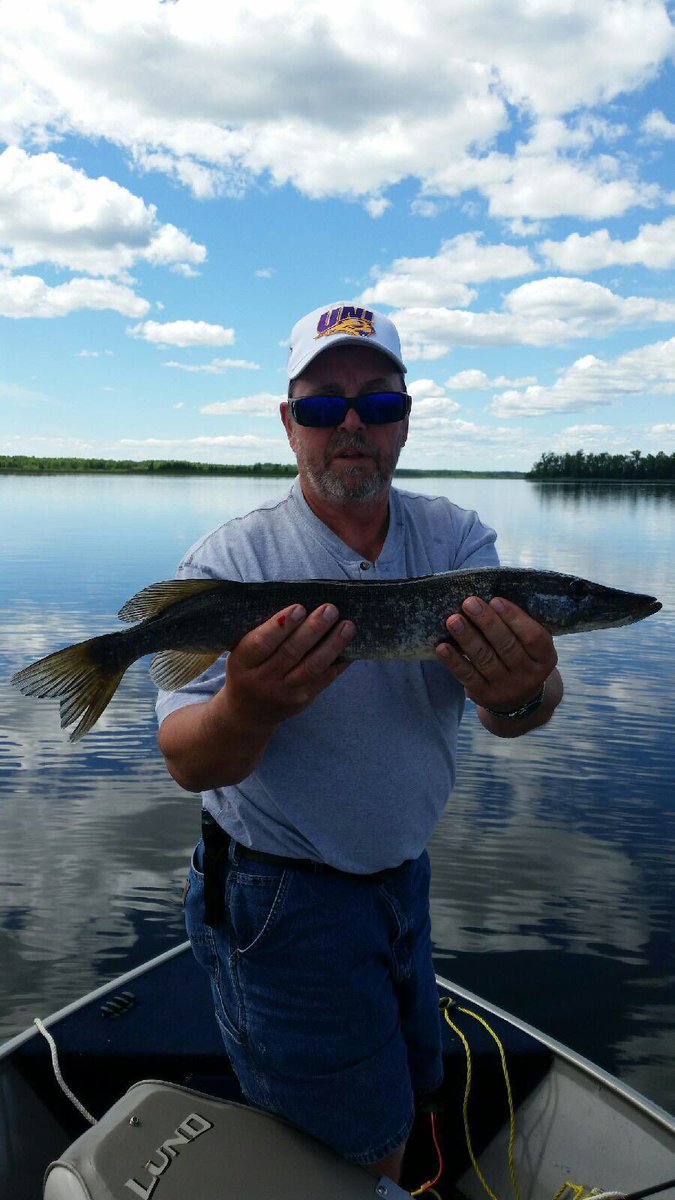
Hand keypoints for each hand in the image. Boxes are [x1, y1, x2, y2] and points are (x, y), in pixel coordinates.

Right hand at [224, 602, 355, 726]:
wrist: (249, 712)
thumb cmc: (248, 670)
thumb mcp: (243, 654)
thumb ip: (263, 634)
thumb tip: (302, 607)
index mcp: (243, 663)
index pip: (262, 643)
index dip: (281, 626)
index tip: (299, 607)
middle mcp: (263, 680)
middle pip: (291, 653)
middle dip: (313, 629)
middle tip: (329, 609)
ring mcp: (285, 692)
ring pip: (311, 667)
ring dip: (332, 644)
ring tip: (347, 626)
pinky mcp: (303, 700)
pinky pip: (325, 679)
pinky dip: (340, 662)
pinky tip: (352, 646)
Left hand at [435, 595, 557, 713]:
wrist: (518, 700)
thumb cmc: (522, 657)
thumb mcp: (532, 645)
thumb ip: (519, 625)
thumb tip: (490, 596)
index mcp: (545, 657)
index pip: (533, 637)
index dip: (515, 618)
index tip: (495, 600)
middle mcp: (528, 674)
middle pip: (507, 646)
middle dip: (487, 623)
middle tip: (469, 603)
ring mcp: (506, 687)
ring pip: (485, 659)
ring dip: (467, 638)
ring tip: (453, 620)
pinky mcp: (484, 695)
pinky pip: (467, 676)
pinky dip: (454, 661)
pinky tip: (443, 647)